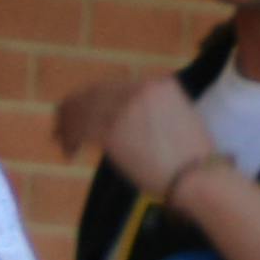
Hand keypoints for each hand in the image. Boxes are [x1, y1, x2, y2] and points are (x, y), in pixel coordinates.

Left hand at [50, 70, 215, 198]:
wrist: (198, 175)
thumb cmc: (192, 157)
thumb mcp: (177, 118)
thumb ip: (150, 109)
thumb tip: (121, 116)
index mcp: (158, 84)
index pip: (112, 87)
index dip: (92, 99)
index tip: (80, 111)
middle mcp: (141, 89)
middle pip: (94, 95)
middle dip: (74, 110)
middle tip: (61, 126)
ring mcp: (126, 108)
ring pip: (83, 112)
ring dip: (68, 126)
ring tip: (60, 139)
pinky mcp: (113, 130)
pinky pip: (81, 130)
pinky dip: (70, 140)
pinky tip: (69, 151)